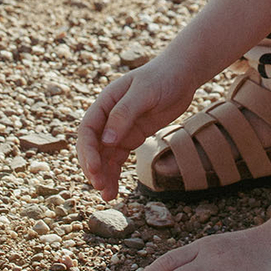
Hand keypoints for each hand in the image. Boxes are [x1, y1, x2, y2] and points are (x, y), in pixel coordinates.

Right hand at [76, 55, 195, 201]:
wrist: (182, 74)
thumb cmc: (162, 77)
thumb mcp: (144, 92)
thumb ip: (124, 114)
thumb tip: (106, 141)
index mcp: (105, 102)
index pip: (88, 130)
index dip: (88, 151)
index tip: (95, 169)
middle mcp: (108, 117)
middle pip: (92, 146)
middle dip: (93, 167)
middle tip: (100, 186)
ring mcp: (119, 128)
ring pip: (104, 156)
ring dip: (102, 175)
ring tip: (107, 196)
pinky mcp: (132, 136)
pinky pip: (117, 158)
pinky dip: (114, 173)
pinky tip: (114, 189)